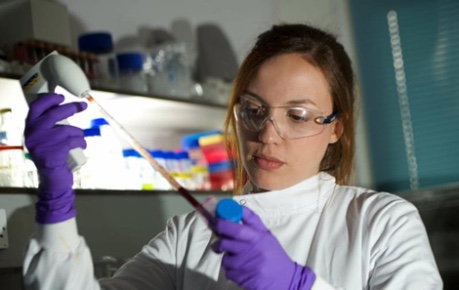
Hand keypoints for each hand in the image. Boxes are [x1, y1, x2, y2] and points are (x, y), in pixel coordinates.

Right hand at [24, 93, 86, 223]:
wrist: (53, 179)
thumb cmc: (52, 155)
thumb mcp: (45, 138)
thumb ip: (48, 125)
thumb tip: (63, 106)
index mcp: (30, 128)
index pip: (36, 107)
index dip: (49, 99)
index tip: (62, 97)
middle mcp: (33, 134)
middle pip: (55, 114)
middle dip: (71, 108)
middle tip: (82, 106)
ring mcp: (43, 144)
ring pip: (68, 129)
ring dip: (79, 133)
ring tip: (80, 139)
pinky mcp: (53, 153)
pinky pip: (74, 141)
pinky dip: (82, 142)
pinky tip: (82, 146)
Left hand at [212, 206, 315, 289]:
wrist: (285, 279)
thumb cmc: (274, 254)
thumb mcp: (267, 235)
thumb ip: (252, 222)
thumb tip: (237, 207)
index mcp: (258, 238)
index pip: (237, 229)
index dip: (223, 223)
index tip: (216, 220)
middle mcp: (252, 251)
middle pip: (225, 243)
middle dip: (218, 242)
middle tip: (218, 242)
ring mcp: (247, 266)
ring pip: (225, 259)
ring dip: (227, 258)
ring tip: (238, 258)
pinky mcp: (243, 279)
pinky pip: (229, 272)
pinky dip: (232, 271)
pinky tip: (242, 269)